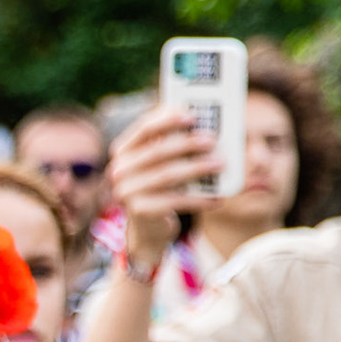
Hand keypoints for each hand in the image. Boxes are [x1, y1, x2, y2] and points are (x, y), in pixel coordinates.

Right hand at [107, 102, 222, 276]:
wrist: (149, 226)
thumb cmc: (161, 185)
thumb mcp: (162, 162)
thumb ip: (173, 142)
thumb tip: (206, 125)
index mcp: (123, 150)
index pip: (144, 128)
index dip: (168, 120)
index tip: (193, 116)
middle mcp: (119, 170)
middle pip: (157, 152)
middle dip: (187, 144)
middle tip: (213, 140)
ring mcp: (126, 191)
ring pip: (167, 175)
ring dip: (197, 168)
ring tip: (221, 164)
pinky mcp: (140, 211)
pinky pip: (174, 201)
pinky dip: (199, 198)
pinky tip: (218, 196)